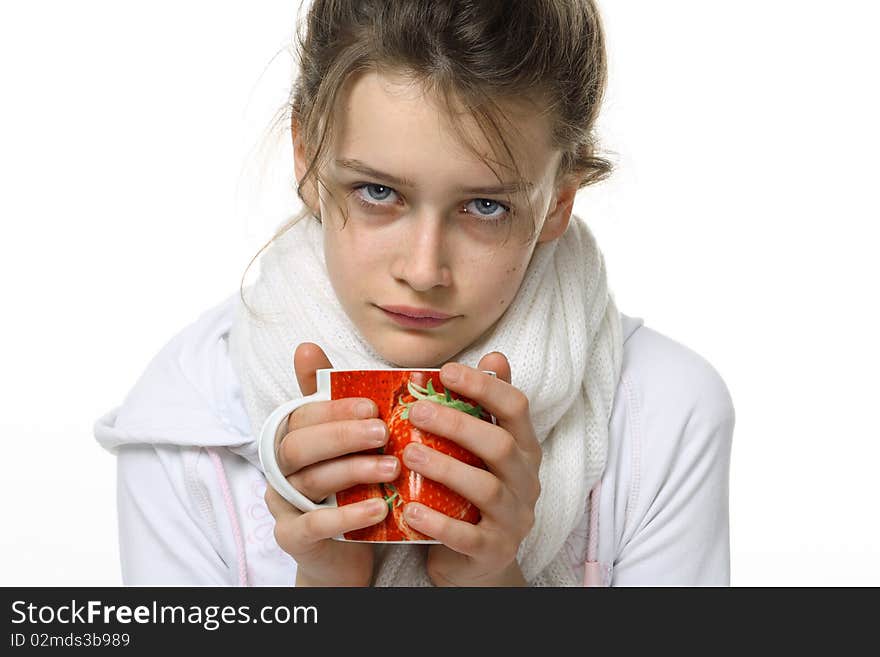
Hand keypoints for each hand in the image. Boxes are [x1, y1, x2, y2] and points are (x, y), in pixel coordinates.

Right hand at [264, 342, 398, 585]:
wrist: (343, 551)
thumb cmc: (346, 486)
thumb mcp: (344, 441)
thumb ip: (330, 398)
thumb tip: (306, 346)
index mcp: (292, 439)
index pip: (302, 416)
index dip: (335, 409)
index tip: (374, 404)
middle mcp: (281, 470)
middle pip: (298, 446)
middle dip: (341, 435)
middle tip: (383, 432)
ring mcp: (283, 505)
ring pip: (308, 482)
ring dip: (352, 471)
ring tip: (392, 469)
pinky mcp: (293, 540)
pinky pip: (312, 527)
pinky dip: (345, 516)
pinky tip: (377, 509)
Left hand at [399, 352, 541, 585]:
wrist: (476, 564)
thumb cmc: (471, 495)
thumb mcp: (480, 451)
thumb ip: (485, 408)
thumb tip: (494, 354)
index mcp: (524, 450)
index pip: (516, 408)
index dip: (485, 386)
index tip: (446, 371)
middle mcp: (526, 481)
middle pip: (501, 445)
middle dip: (458, 425)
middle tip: (415, 412)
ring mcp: (514, 519)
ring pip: (486, 489)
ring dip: (446, 468)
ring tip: (409, 456)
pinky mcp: (494, 551)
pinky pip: (467, 536)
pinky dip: (438, 522)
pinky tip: (409, 510)